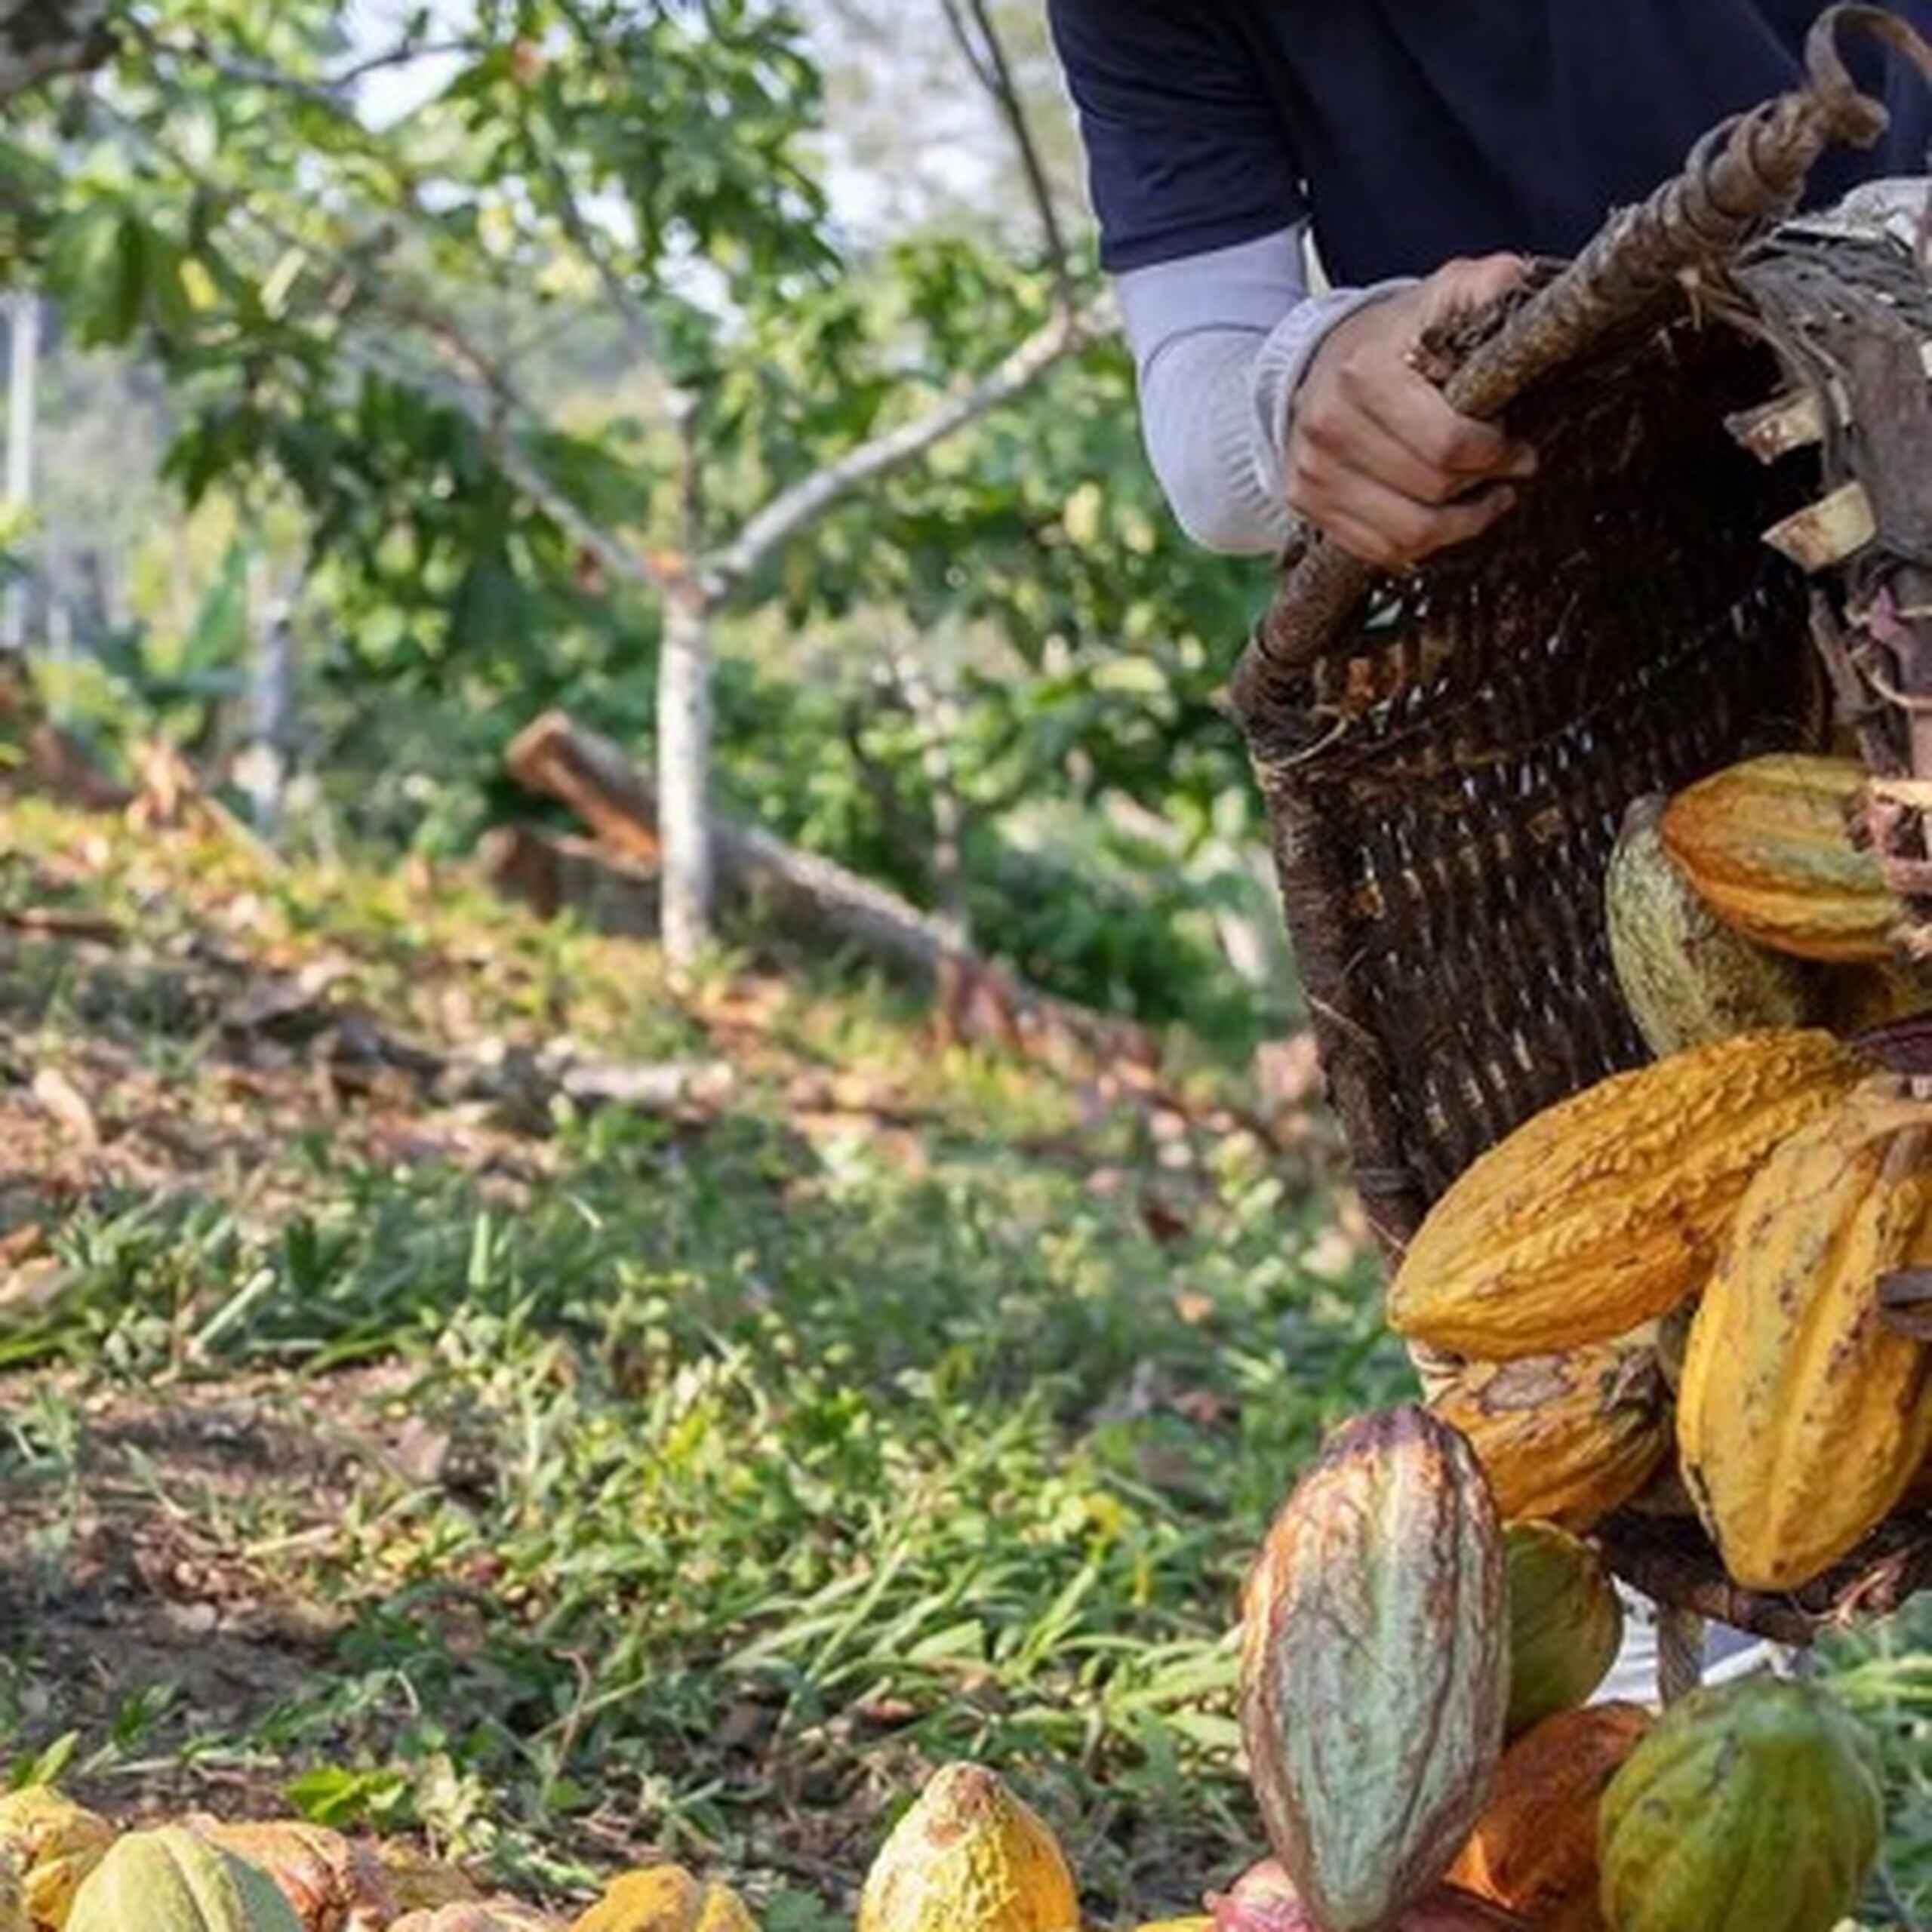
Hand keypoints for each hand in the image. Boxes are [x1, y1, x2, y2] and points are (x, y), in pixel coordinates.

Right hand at [1287, 254, 1538, 570]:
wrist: (1320, 359)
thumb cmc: (1399, 334)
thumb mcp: (1446, 294)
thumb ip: (1486, 287)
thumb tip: (1516, 282)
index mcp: (1364, 374)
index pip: (1446, 445)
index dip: (1496, 455)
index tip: (1521, 449)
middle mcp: (1328, 426)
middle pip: (1431, 492)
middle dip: (1483, 486)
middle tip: (1508, 472)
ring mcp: (1312, 469)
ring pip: (1407, 534)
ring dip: (1460, 526)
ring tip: (1486, 502)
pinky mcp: (1304, 501)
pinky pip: (1377, 550)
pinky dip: (1421, 546)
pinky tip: (1445, 520)